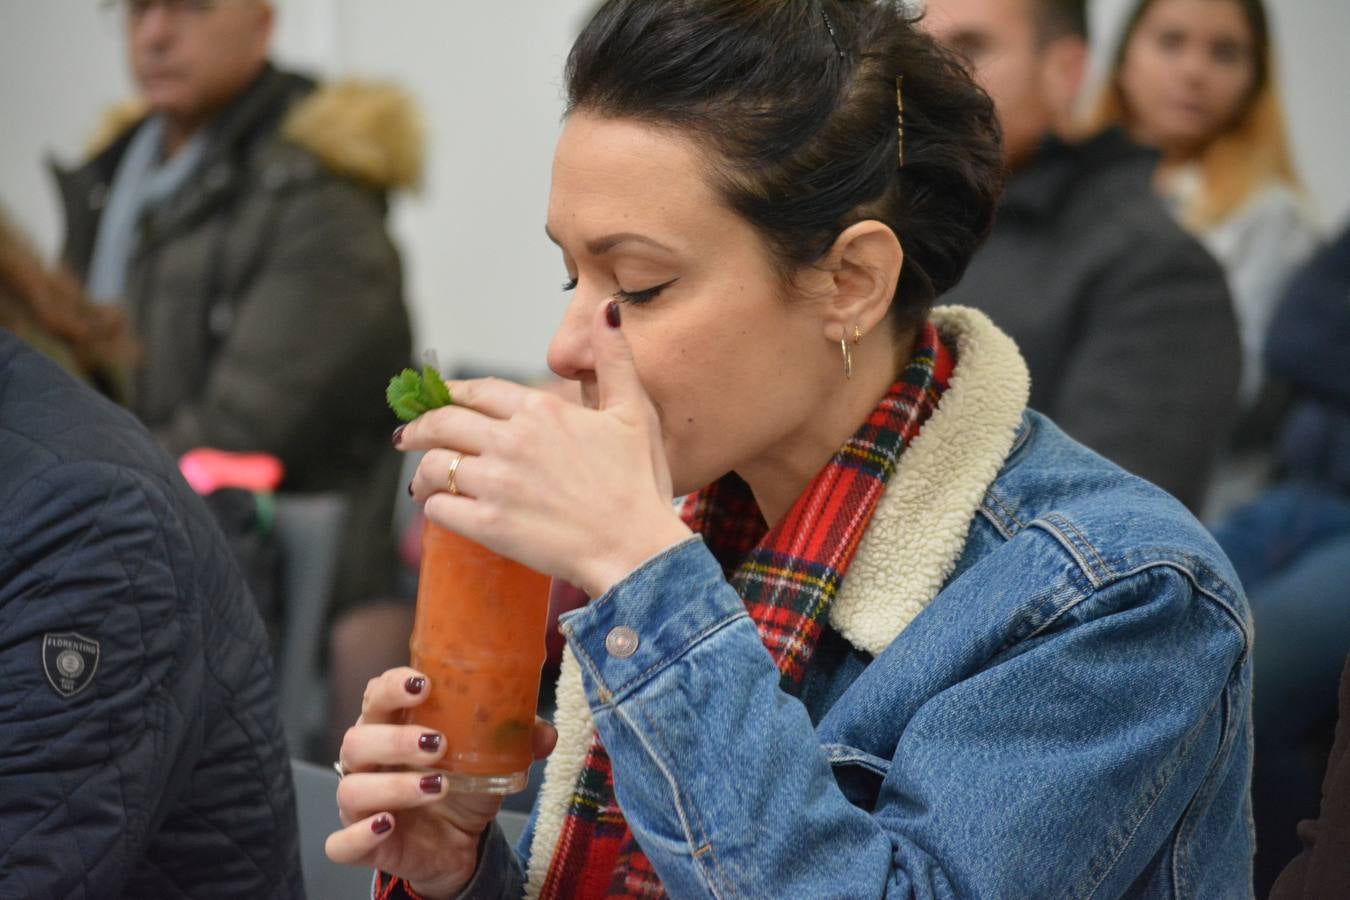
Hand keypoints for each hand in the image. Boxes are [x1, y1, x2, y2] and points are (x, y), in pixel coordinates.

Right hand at [324, 667, 557, 897]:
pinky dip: (359, 835)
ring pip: (351, 788)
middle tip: (439, 743)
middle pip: (357, 739)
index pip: (376, 695)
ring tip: (436, 785)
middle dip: (396, 739)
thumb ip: (515, 739)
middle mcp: (367, 762)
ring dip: (392, 785)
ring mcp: (359, 804)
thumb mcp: (492, 758)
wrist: (456, 842)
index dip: (393, 685)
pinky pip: (340, 843)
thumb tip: (545, 732)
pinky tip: (388, 823)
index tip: (424, 683)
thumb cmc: (462, 785)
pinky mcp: (362, 845)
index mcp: (391, 727)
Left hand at [401, 302, 691, 596]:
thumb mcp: (634, 412)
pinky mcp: (489, 525)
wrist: (636, 550)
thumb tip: (607, 310)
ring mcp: (496, 484)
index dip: (450, 394)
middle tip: (408, 436)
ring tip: (421, 481)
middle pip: (442, 423)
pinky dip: (435, 507)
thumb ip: (615, 359)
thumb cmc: (638, 485)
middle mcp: (511, 441)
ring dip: (423, 472)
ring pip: (433, 466)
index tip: (437, 399)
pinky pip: (440, 508)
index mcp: (541, 411)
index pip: (477, 391)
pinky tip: (441, 509)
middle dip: (418, 428)